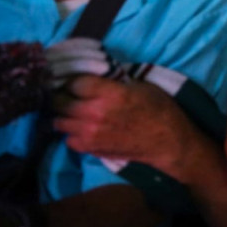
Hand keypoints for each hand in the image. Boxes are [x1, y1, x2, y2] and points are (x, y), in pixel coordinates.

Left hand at [52, 76, 189, 171]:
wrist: (167, 140)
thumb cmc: (158, 109)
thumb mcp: (140, 85)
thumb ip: (112, 83)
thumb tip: (94, 78)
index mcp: (110, 93)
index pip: (74, 82)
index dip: (76, 81)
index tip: (80, 83)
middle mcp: (94, 112)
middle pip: (60, 101)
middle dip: (65, 97)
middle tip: (73, 97)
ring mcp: (89, 132)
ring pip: (59, 121)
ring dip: (66, 116)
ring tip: (76, 114)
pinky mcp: (89, 148)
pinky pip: (68, 139)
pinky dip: (73, 134)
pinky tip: (84, 130)